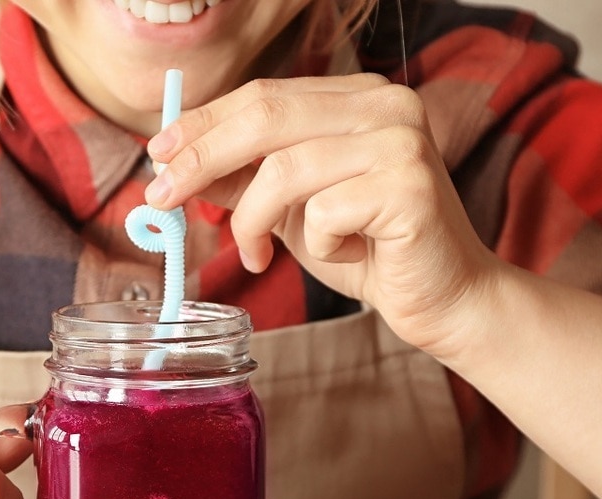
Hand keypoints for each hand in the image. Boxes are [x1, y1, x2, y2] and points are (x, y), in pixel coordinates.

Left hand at [145, 74, 502, 357]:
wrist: (444, 300)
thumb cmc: (369, 251)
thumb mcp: (292, 208)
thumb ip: (245, 177)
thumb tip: (173, 159)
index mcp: (358, 97)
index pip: (263, 95)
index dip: (203, 123)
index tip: (158, 153)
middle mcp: (386, 105)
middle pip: (265, 117)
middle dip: (201, 158)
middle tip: (161, 197)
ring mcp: (402, 141)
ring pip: (284, 169)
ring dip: (253, 220)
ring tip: (257, 253)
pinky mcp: (410, 186)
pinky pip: (323, 211)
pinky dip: (316, 243)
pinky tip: (340, 255)